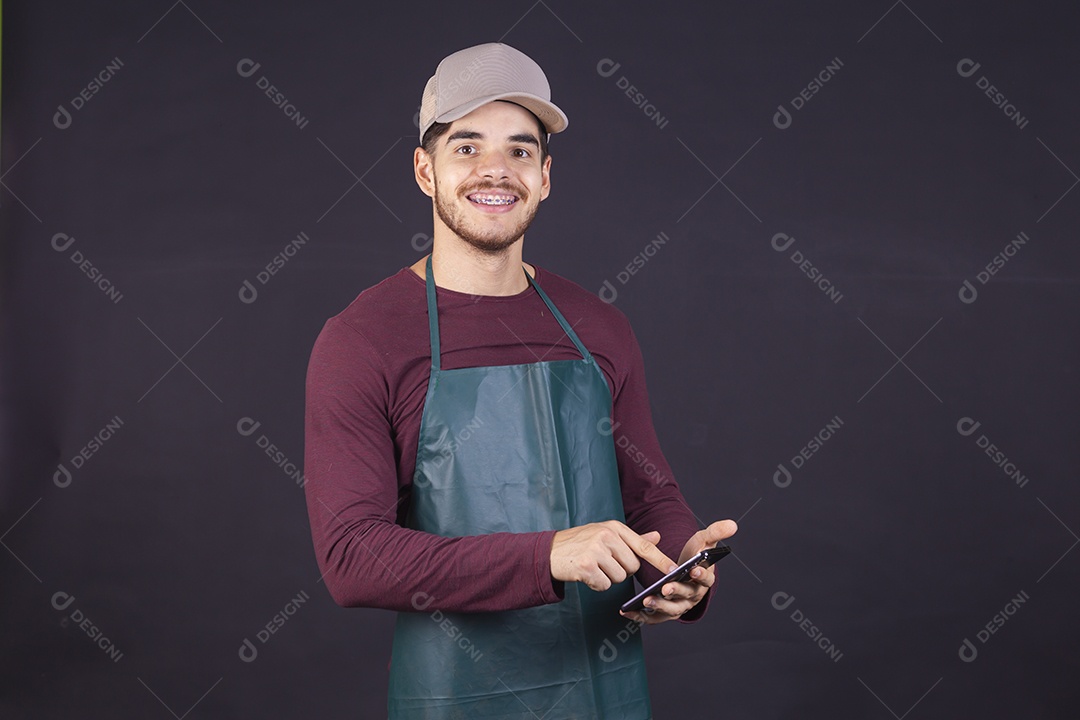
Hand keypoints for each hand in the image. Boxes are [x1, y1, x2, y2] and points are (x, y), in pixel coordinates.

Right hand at [550, 521, 673, 591]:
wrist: (549, 552)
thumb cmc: (580, 543)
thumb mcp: (606, 534)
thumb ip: (632, 539)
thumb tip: (657, 537)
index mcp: (614, 527)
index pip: (643, 546)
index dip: (660, 559)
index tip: (674, 570)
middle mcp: (606, 535)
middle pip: (632, 567)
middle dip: (621, 570)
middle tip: (603, 563)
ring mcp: (595, 550)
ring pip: (619, 578)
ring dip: (608, 578)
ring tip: (593, 567)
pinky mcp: (586, 565)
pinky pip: (604, 585)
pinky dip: (596, 584)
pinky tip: (585, 575)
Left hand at [621, 519, 737, 624]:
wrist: (684, 571)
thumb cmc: (695, 556)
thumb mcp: (704, 541)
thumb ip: (716, 533)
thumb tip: (732, 524)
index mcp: (705, 579)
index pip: (707, 579)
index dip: (701, 575)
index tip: (694, 569)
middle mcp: (694, 595)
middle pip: (686, 595)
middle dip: (676, 591)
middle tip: (666, 587)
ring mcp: (680, 605)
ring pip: (671, 609)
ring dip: (659, 605)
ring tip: (646, 600)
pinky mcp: (665, 613)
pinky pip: (654, 618)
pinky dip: (641, 616)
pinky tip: (627, 611)